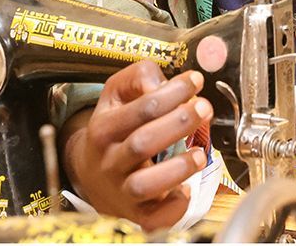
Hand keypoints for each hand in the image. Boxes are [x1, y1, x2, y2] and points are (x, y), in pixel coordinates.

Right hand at [60, 61, 211, 229]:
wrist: (91, 173)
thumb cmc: (114, 128)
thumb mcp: (116, 94)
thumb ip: (140, 77)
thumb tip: (164, 83)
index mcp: (104, 128)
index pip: (141, 108)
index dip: (173, 92)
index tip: (195, 81)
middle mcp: (109, 161)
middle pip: (141, 143)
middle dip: (178, 123)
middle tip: (204, 109)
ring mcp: (121, 190)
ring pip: (144, 185)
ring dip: (177, 169)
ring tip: (200, 153)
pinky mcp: (135, 214)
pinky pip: (153, 218)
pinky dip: (173, 207)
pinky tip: (185, 190)